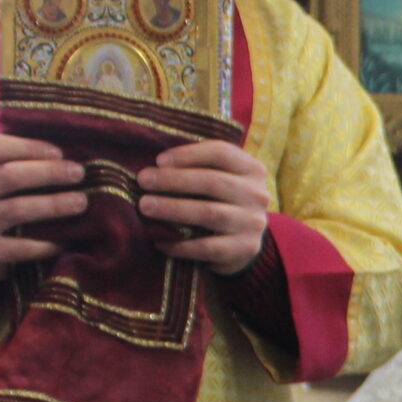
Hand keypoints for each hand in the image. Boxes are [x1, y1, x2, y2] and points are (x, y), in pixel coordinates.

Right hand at [0, 134, 87, 279]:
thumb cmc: (3, 204)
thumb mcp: (2, 180)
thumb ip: (23, 163)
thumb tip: (70, 153)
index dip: (29, 147)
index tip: (60, 152)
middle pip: (7, 175)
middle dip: (48, 172)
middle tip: (79, 174)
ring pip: (16, 208)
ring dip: (53, 204)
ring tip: (81, 202)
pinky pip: (20, 246)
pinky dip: (47, 243)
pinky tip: (68, 240)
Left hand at [138, 141, 272, 275]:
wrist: (243, 243)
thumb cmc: (220, 202)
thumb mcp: (219, 178)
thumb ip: (198, 167)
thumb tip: (156, 165)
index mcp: (252, 169)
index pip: (221, 153)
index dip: (188, 154)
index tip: (159, 161)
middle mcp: (258, 194)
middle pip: (213, 182)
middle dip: (173, 180)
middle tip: (143, 181)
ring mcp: (254, 223)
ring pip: (210, 213)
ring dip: (173, 208)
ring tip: (145, 206)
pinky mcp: (246, 248)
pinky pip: (209, 247)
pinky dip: (181, 245)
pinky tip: (160, 241)